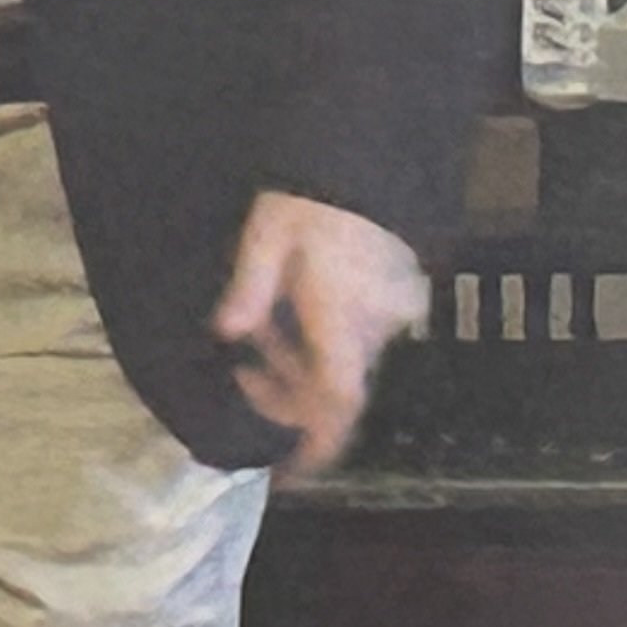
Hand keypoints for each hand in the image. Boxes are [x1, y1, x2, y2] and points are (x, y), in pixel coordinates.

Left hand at [212, 191, 425, 475]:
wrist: (368, 152)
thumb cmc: (309, 195)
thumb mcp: (266, 236)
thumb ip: (249, 290)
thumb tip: (227, 336)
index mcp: (341, 315)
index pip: (337, 398)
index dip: (316, 442)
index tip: (291, 473)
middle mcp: (376, 324)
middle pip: (337, 386)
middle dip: (290, 392)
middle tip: (245, 371)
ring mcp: (394, 312)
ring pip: (346, 363)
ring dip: (303, 363)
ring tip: (260, 332)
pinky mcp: (400, 297)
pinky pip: (357, 339)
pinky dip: (323, 341)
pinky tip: (293, 312)